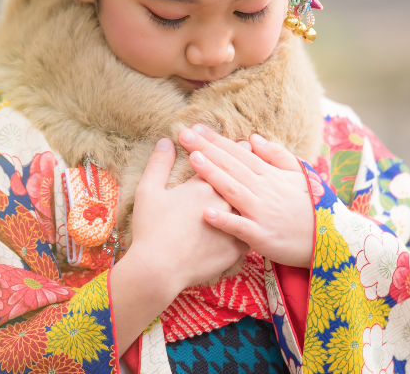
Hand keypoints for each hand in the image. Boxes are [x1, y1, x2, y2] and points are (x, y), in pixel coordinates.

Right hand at [127, 138, 247, 293]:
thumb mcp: (148, 191)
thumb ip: (159, 164)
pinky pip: (250, 234)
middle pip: (240, 179)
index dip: (230, 152)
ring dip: (256, 194)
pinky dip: (254, 226)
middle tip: (255, 155)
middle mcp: (222, 202)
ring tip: (261, 187)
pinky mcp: (236, 248)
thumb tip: (166, 141)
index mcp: (202, 186)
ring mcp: (232, 226)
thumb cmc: (151, 228)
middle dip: (249, 165)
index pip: (220, 163)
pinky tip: (259, 223)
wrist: (160, 268)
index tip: (242, 142)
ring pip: (250, 206)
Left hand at [178, 126, 314, 267]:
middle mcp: (264, 190)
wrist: (332, 241)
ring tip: (193, 160)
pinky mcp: (262, 237)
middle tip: (183, 134)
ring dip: (213, 175)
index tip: (195, 128)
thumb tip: (251, 139)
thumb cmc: (311, 207)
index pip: (238, 153)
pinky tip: (206, 213)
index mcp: (270, 175)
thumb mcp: (299, 175)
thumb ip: (276, 155)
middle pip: (231, 166)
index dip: (216, 140)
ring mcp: (262, 213)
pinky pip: (240, 228)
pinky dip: (224, 220)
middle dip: (206, 149)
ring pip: (233, 190)